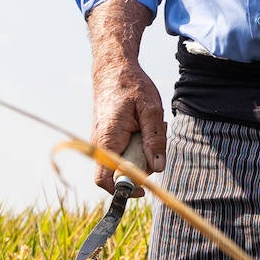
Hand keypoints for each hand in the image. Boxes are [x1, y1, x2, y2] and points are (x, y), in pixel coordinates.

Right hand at [91, 60, 164, 194]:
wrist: (114, 69)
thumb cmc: (131, 87)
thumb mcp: (150, 110)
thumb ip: (154, 140)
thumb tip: (158, 168)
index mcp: (108, 140)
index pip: (106, 179)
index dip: (123, 190)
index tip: (144, 190)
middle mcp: (101, 145)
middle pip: (123, 171)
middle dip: (145, 162)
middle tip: (158, 138)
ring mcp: (104, 142)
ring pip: (127, 160)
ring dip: (145, 149)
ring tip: (152, 125)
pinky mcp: (110, 138)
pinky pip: (126, 150)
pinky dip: (140, 142)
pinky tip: (146, 125)